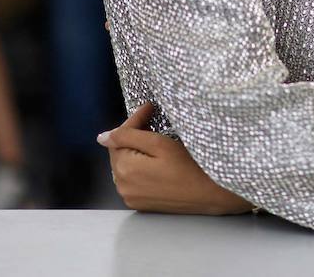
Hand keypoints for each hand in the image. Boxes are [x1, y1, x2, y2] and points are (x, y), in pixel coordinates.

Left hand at [98, 103, 253, 214]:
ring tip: (154, 139)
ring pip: (126, 166)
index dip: (134, 120)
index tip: (149, 107)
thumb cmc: (190, 166)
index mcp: (124, 169)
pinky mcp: (141, 205)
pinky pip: (133, 180)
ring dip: (136, 152)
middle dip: (132, 136)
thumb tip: (102, 137)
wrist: (211, 194)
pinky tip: (155, 160)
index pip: (118, 138)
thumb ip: (128, 137)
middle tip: (152, 121)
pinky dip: (140, 168)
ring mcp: (131, 198)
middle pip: (119, 153)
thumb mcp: (160, 144)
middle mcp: (122, 186)